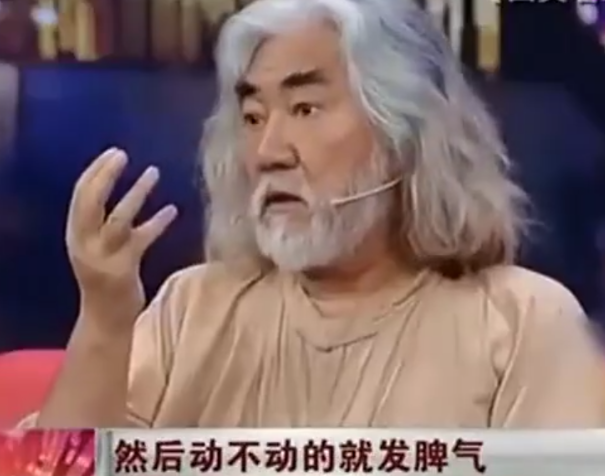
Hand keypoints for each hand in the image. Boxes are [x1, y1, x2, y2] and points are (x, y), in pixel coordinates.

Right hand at [66, 148, 177, 325]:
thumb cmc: (107, 277)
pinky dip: (157, 223)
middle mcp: (83, 244)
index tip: (114, 152)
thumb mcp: (99, 247)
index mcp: (75, 235)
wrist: (106, 320)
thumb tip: (127, 189)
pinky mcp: (123, 271)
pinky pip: (142, 240)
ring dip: (136, 193)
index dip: (96, 172)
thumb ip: (105, 223)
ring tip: (154, 172)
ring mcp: (102, 258)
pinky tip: (173, 210)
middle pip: (91, 203)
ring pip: (117, 219)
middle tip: (123, 154)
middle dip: (105, 176)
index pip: (80, 196)